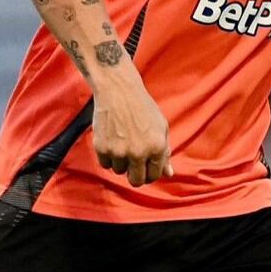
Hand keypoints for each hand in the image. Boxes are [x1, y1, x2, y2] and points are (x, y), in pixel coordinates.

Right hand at [91, 72, 171, 186]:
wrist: (118, 90)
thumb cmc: (142, 107)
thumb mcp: (161, 127)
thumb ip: (165, 152)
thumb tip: (168, 173)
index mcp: (157, 147)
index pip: (154, 175)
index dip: (150, 173)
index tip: (146, 167)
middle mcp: (138, 152)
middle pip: (136, 181)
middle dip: (136, 175)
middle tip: (133, 164)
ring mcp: (119, 151)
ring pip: (119, 171)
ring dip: (121, 162)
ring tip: (122, 143)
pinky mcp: (102, 148)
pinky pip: (105, 164)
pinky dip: (108, 157)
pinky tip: (112, 141)